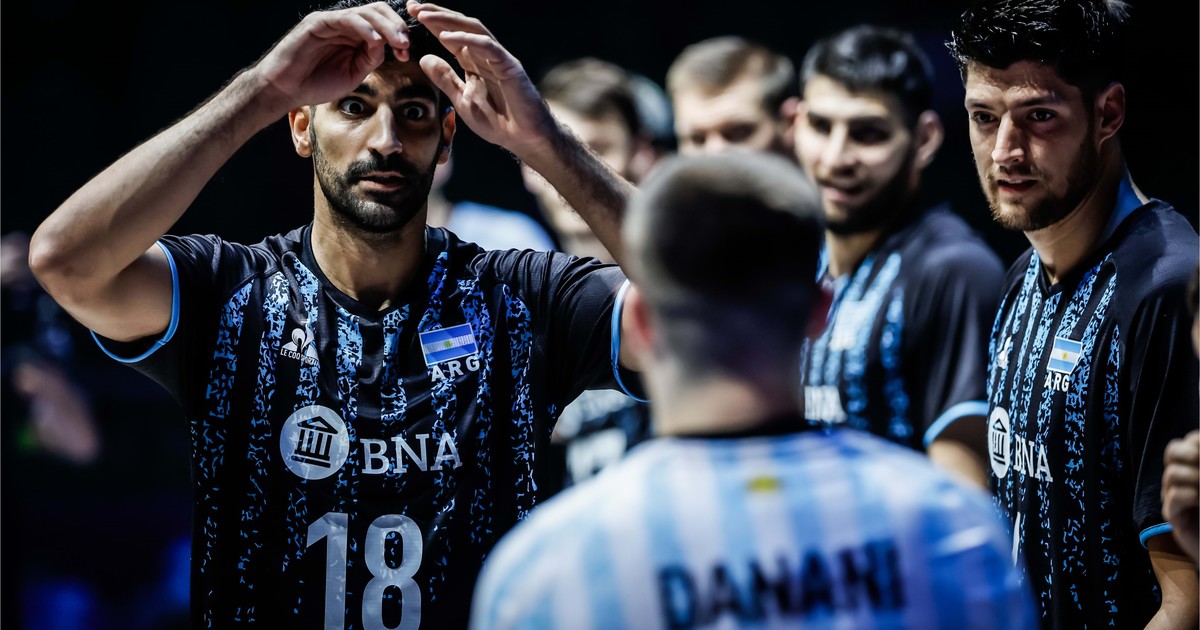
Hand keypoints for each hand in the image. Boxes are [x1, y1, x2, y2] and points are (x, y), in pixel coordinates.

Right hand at [252, 2, 414, 111]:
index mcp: (355, 35)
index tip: (406, 53)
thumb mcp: (354, 73)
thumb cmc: (317, 83)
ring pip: (365, 13)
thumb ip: (370, 58)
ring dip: (385, 26)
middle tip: (405, 44)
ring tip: (397, 41)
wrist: (286, 90)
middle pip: (377, 12)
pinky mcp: (318, 23)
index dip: (398, 34)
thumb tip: (388, 46)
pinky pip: (345, 19)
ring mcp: (331, 21)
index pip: (382, 23)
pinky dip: (363, 27)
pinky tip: (374, 39)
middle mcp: (345, 25)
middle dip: (396, 26)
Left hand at [408, 0, 556, 156]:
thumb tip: (423, 59)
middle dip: (437, 14)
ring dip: (448, 20)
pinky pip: (487, 46)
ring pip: (473, 29)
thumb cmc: (498, 122)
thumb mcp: (462, 100)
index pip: (450, 37)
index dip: (432, 24)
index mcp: (474, 62)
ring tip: (425, 15)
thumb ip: (445, 80)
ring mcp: (499, 58)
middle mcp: (486, 55)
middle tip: (413, 6)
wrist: (524, 139)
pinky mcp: (509, 65)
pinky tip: (445, 37)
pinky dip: (466, 39)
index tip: (410, 14)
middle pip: (460, 27)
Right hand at [1163, 430, 1199, 562]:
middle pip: (1173, 450)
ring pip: (1172, 473)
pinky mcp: (1172, 514)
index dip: (1197, 441)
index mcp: (1194, 466)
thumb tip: (1198, 456)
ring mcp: (1174, 495)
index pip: (1189, 441)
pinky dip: (1190, 496)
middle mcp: (1182, 478)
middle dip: (1188, 453)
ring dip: (1192, 477)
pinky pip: (1173, 496)